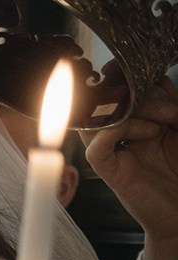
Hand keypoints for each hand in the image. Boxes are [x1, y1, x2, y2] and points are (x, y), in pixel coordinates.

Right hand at [81, 78, 177, 259]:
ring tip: (160, 125)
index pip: (126, 93)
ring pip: (96, 123)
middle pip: (110, 104)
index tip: (161, 82)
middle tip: (171, 111)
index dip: (140, 83)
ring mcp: (117, 155)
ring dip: (126, 114)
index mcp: (142, 125)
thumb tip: (158, 80)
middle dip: (140, 98)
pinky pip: (95, 150)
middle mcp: (125, 138)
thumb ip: (172, 106)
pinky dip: (111, 134)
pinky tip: (146, 134)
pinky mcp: (112, 174)